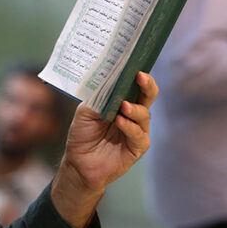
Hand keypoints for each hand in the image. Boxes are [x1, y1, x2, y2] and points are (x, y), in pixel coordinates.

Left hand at [51, 72, 157, 227]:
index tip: (135, 65)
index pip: (135, 85)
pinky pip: (138, 135)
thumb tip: (110, 81)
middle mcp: (133, 114)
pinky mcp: (137, 147)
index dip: (138, 75)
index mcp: (122, 102)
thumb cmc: (83, 134)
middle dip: (147, 85)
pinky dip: (130, 127)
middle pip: (148, 96)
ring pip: (144, 115)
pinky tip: (120, 122)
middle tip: (140, 77)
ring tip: (124, 106)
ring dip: (134, 109)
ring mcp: (137, 130)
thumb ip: (99, 97)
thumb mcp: (86, 111)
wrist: (78, 162)